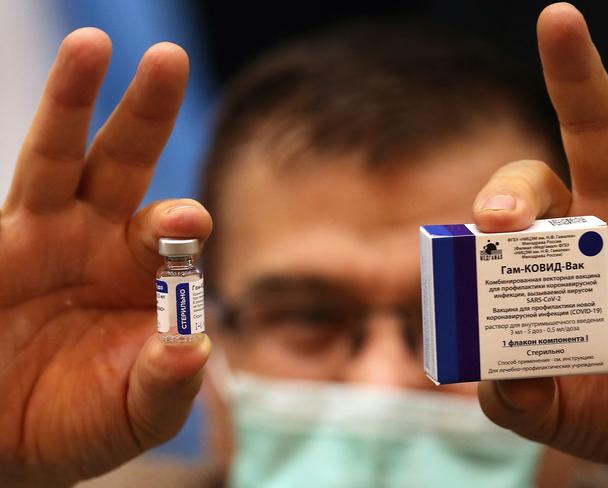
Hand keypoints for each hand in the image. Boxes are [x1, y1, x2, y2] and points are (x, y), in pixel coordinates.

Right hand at [0, 29, 211, 485]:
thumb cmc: (81, 420)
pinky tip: (35, 136)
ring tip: (93, 46)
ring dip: (71, 101)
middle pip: (123, 162)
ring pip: (55, 155)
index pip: (169, 229)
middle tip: (170, 60)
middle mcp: (93, 239)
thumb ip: (168, 384)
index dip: (178, 220)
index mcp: (141, 270)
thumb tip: (196, 348)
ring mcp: (36, 235)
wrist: (7, 445)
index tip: (186, 219)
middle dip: (146, 113)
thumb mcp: (135, 413)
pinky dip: (8, 182)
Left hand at [473, 3, 607, 471]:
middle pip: (552, 164)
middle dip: (530, 160)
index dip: (493, 211)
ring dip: (596, 90)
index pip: (504, 214)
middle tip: (501, 217)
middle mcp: (588, 224)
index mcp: (537, 259)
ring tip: (566, 26)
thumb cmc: (598, 403)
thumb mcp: (551, 412)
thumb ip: (516, 399)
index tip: (488, 229)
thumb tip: (501, 381)